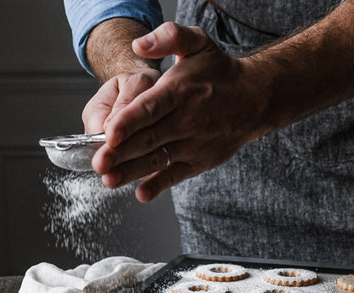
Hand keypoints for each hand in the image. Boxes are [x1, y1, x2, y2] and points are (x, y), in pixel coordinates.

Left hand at [92, 22, 268, 201]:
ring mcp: (192, 144)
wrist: (255, 99)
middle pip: (148, 139)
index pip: (150, 108)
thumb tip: (139, 45)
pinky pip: (176, 175)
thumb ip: (168, 37)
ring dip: (132, 172)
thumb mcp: (198, 43)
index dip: (129, 122)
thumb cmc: (220, 73)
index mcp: (180, 92)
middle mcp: (186, 120)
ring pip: (157, 160)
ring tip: (109, 180)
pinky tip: (142, 194)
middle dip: (120, 153)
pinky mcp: (198, 161)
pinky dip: (159, 185)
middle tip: (98, 163)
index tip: (109, 133)